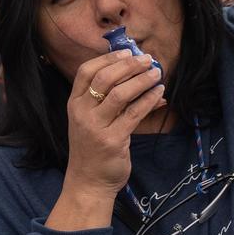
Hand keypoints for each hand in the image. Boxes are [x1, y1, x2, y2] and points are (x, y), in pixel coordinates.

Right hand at [54, 50, 164, 216]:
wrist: (88, 182)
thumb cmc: (92, 149)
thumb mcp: (92, 121)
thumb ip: (108, 100)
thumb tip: (137, 75)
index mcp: (74, 104)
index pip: (86, 72)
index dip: (108, 59)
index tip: (127, 52)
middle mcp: (82, 113)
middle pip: (104, 78)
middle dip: (128, 65)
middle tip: (147, 59)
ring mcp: (96, 127)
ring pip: (120, 94)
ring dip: (141, 80)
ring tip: (156, 73)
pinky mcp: (113, 140)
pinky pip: (134, 113)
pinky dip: (148, 100)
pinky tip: (159, 93)